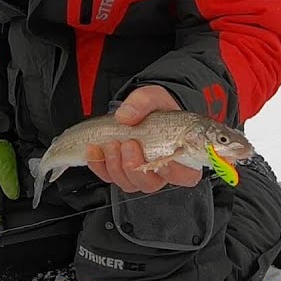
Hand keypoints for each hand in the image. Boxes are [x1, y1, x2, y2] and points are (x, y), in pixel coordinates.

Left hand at [85, 85, 204, 192]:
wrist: (141, 111)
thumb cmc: (157, 108)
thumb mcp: (154, 97)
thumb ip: (143, 102)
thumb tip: (125, 116)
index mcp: (182, 156)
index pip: (186, 176)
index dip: (173, 171)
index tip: (161, 159)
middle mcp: (162, 171)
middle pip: (151, 184)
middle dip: (135, 167)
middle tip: (128, 144)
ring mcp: (141, 174)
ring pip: (129, 184)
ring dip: (116, 167)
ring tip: (111, 144)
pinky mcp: (121, 173)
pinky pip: (109, 177)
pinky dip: (99, 165)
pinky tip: (94, 150)